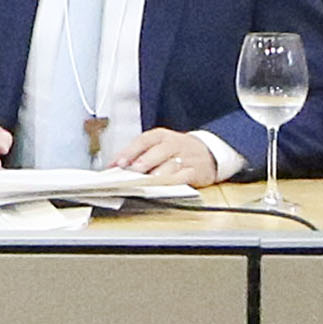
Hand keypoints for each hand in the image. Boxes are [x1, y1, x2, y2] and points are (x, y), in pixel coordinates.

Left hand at [116, 124, 238, 186]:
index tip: (118, 163)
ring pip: (171, 164)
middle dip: (145, 161)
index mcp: (161, 136)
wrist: (208, 152)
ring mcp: (185, 158)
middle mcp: (173, 144)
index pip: (143, 141)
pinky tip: (164, 187)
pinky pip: (184, 177)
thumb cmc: (177, 150)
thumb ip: (137, 154)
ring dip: (159, 173)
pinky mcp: (195, 171)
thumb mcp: (158, 145)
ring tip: (148, 180)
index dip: (130, 151)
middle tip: (134, 170)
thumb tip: (114, 166)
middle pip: (158, 151)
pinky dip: (173, 182)